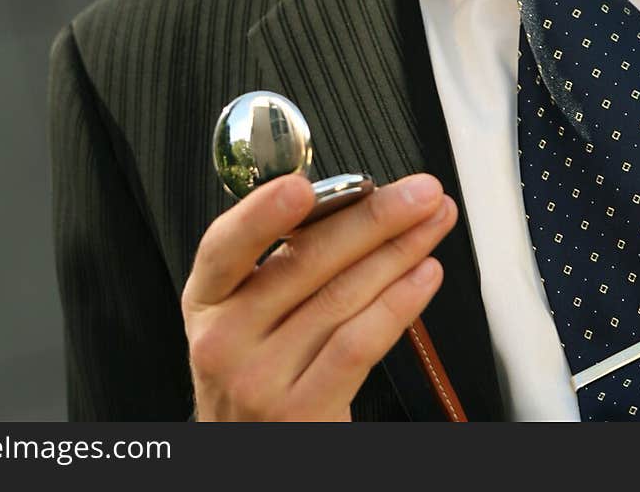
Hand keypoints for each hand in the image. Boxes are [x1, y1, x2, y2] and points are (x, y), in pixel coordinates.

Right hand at [181, 172, 456, 420]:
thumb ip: (281, 262)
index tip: (304, 187)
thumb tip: (354, 205)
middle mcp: (224, 340)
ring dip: (399, 252)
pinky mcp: (302, 413)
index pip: (224, 247)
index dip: (261, 213)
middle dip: (372, 216)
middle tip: (417, 192)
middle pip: (303, 262)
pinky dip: (398, 302)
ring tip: (432, 224)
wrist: (248, 452)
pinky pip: (359, 344)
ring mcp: (261, 380)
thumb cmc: (256, 370)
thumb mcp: (244, 315)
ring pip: (341, 297)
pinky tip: (423, 275)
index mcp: (207, 299)